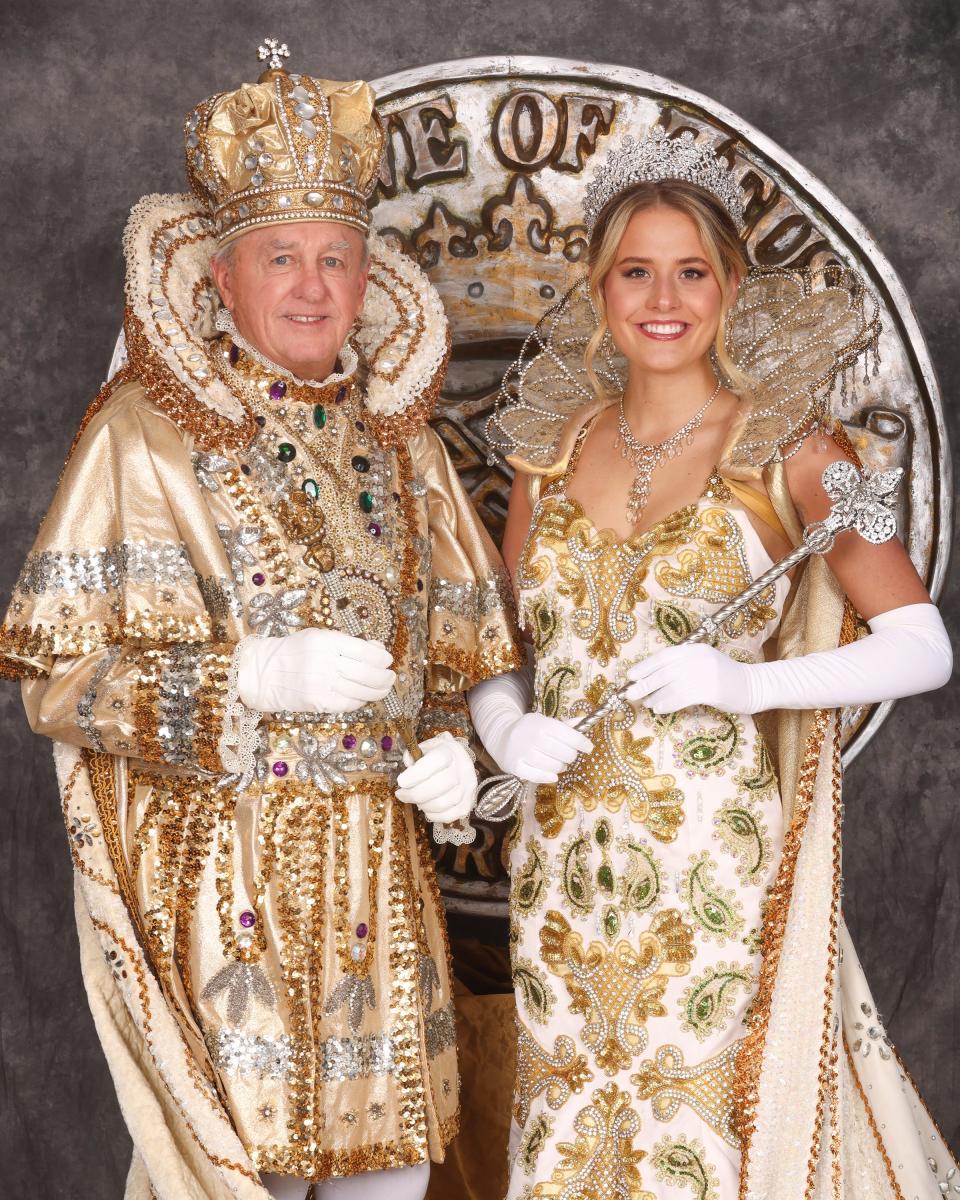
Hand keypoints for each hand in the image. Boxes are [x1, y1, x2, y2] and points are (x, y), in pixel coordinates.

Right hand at [237, 628, 394, 714]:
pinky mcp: (319, 702)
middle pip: (367, 672)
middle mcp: (326, 662)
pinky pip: (349, 704)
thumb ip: (347, 643)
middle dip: (384, 676)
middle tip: (390, 677)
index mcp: (327, 641)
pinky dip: (361, 701)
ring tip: (384, 688)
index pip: (365, 651)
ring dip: (378, 691)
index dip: (381, 657)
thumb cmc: (293, 652)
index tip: (387, 660)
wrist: (263, 673)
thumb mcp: (318, 638)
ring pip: (362, 691)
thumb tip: (378, 649)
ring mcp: (322, 684)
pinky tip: (365, 697)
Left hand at [395, 733, 476, 822]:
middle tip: (401, 794)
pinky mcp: (467, 804)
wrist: (458, 761)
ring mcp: (468, 788)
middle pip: (439, 786)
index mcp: (451, 752)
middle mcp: (463, 769)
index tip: (401, 782)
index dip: (416, 774)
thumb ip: (414, 756)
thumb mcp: (425, 748)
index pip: (436, 762)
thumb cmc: (438, 755)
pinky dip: (433, 815)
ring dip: (423, 805)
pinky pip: (448, 816)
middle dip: (414, 794)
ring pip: (443, 803)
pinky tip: (426, 808)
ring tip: (415, 800)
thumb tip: (408, 764)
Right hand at [490, 712, 592, 783]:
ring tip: (560, 764)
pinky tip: (553, 775)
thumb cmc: (528, 730)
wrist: (500, 735)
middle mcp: (532, 737)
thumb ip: (563, 725)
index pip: (569, 734)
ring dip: (561, 767)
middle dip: (571, 756)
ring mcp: (522, 752)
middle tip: (569, 756)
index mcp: (542, 723)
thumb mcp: (544, 722)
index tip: (589, 747)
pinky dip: (548, 777)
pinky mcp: (514, 766)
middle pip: (563, 752)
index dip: (582, 742)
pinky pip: (537, 776)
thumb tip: (582, 722)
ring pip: (552, 766)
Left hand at [625, 644, 755, 714]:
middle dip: (644, 683)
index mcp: (694, 649)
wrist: (754, 686)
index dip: (645, 666)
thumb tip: (650, 683)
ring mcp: (705, 672)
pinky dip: (667, 703)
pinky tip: (659, 709)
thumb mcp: (703, 664)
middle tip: (629, 693)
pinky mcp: (711, 689)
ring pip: (671, 685)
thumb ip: (681, 669)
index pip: (664, 656)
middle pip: (664, 671)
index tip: (630, 675)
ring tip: (645, 703)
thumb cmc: (725, 679)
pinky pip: (682, 697)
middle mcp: (698, 657)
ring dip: (654, 696)